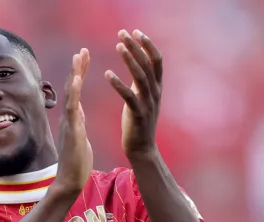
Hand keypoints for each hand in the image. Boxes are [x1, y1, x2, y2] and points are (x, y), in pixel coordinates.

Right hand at [49, 48, 92, 197]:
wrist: (70, 181)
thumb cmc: (76, 163)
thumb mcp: (80, 137)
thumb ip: (78, 122)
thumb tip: (79, 111)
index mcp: (74, 118)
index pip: (77, 91)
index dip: (80, 73)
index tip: (85, 57)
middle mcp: (69, 118)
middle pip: (73, 88)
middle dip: (78, 69)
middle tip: (82, 50)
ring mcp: (69, 123)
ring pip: (71, 94)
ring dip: (75, 75)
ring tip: (78, 57)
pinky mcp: (71, 131)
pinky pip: (72, 109)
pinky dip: (74, 93)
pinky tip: (77, 80)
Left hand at [106, 29, 162, 159]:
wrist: (142, 149)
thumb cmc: (139, 122)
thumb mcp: (143, 97)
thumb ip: (142, 81)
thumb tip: (138, 62)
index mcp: (157, 88)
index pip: (156, 61)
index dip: (147, 45)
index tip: (136, 32)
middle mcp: (155, 93)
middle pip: (148, 64)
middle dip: (136, 46)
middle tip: (123, 33)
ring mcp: (148, 104)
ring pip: (141, 77)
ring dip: (129, 60)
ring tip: (118, 46)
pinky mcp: (138, 114)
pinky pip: (129, 96)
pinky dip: (118, 84)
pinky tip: (107, 74)